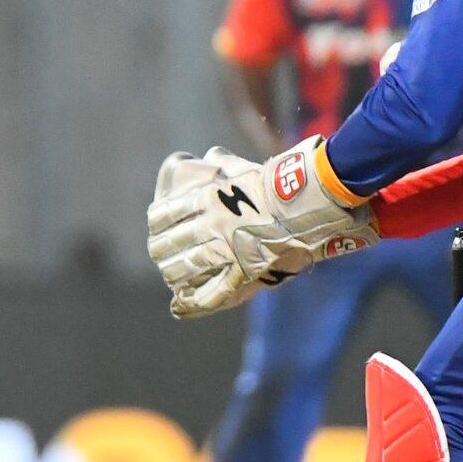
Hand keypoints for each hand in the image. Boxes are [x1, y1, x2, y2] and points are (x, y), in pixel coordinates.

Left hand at [145, 140, 376, 318]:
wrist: (307, 203)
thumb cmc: (279, 183)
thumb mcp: (245, 169)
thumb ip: (224, 165)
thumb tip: (210, 157)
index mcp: (207, 199)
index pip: (165, 214)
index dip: (156, 223)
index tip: (155, 227)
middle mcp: (209, 226)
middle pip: (170, 243)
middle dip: (160, 250)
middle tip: (159, 253)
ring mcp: (225, 252)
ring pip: (184, 268)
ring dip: (172, 273)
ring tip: (169, 275)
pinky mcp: (243, 274)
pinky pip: (211, 294)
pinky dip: (192, 302)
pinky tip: (180, 304)